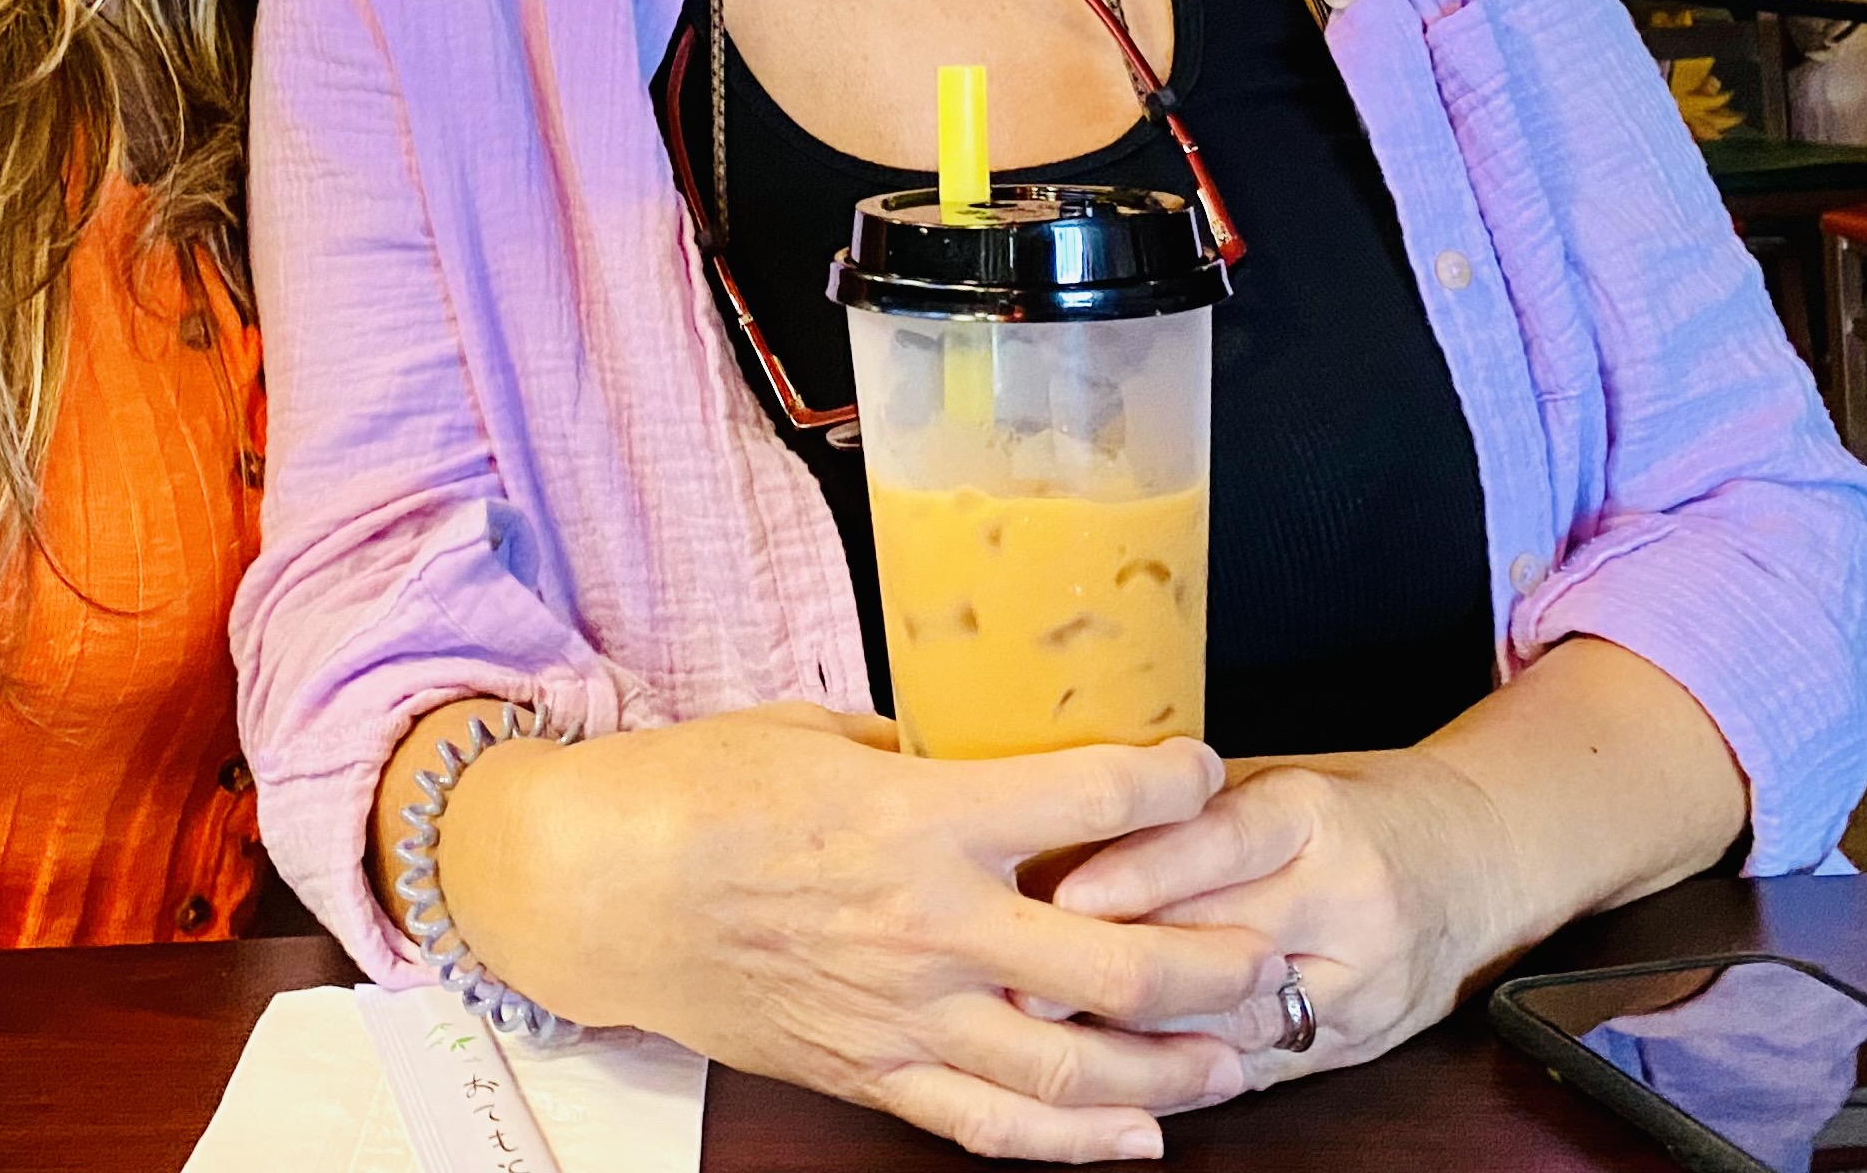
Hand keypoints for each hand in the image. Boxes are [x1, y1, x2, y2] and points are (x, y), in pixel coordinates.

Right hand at [432, 703, 1277, 1159]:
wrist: (598, 886)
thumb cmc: (697, 789)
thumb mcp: (820, 735)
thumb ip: (922, 759)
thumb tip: (995, 757)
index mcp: (921, 818)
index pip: (1091, 796)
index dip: (1170, 778)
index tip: (1202, 767)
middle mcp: (931, 928)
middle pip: (1123, 964)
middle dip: (1218, 959)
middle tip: (1267, 945)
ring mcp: (904, 1016)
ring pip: (1080, 1072)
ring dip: (1178, 1068)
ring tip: (1242, 1055)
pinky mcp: (872, 1072)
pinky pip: (995, 1126)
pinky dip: (1078, 1143)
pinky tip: (1139, 1139)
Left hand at [1048, 749, 1525, 1087]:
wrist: (1478, 860)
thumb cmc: (1351, 808)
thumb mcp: (1274, 778)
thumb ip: (1182, 808)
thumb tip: (1054, 822)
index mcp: (1316, 816)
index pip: (1222, 842)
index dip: (1140, 872)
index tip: (1064, 893)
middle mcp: (1347, 901)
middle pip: (1221, 940)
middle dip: (1117, 964)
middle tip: (1021, 976)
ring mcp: (1361, 984)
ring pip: (1236, 1021)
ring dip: (1141, 1032)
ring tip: (1052, 1030)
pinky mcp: (1359, 1043)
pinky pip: (1259, 1070)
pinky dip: (1187, 1073)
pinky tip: (1120, 1075)